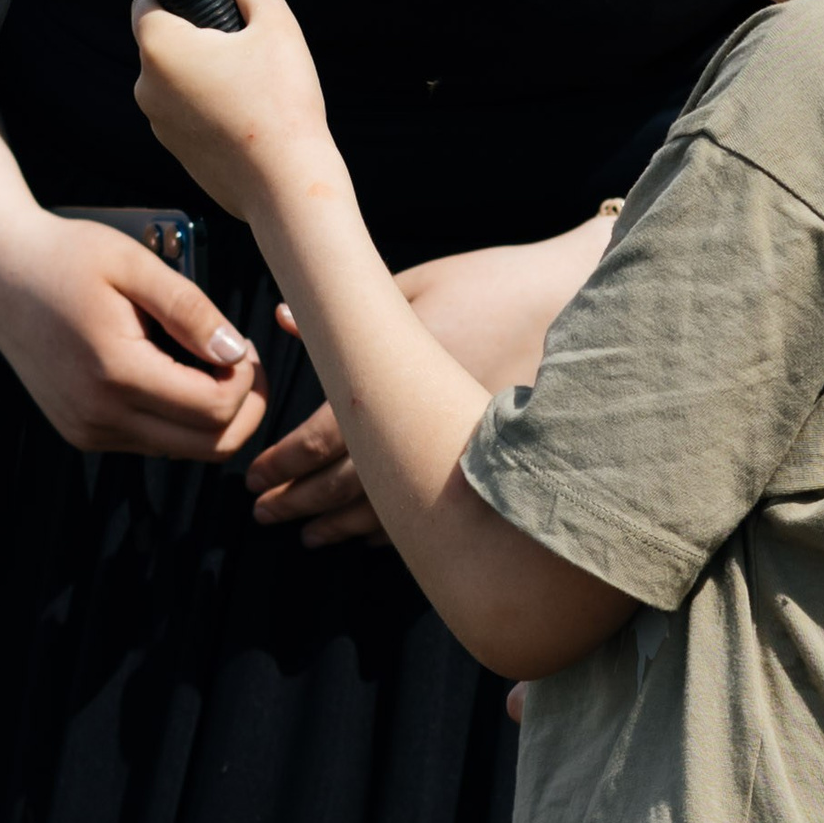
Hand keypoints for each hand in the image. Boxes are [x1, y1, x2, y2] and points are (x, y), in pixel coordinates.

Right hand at [0, 206, 268, 456]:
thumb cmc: (65, 258)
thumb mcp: (133, 264)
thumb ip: (189, 309)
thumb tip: (236, 353)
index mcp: (115, 372)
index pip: (214, 409)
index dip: (246, 381)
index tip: (244, 343)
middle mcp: (100, 416)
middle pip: (209, 446)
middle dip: (243, 408)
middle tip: (243, 361)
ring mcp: (88, 431)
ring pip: (183, 450)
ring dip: (212, 415)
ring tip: (206, 360)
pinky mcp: (82, 434)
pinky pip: (152, 441)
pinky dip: (177, 417)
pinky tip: (172, 371)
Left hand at [130, 0, 340, 227]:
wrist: (285, 185)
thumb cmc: (280, 104)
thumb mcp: (277, 22)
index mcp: (160, 48)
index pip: (147, 2)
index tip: (214, 6)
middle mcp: (147, 87)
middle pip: (165, 41)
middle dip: (199, 37)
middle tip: (246, 51)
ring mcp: (158, 125)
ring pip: (177, 80)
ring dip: (205, 74)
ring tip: (252, 89)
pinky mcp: (175, 153)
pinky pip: (187, 114)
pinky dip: (210, 109)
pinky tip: (247, 118)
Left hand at [248, 219, 623, 543]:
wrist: (568, 300)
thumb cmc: (485, 284)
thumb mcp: (411, 287)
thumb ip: (347, 316)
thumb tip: (284, 319)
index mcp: (397, 379)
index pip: (324, 438)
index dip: (285, 462)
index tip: (255, 477)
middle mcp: (424, 426)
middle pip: (348, 484)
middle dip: (300, 503)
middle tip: (264, 514)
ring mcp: (459, 453)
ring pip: (388, 511)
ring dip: (341, 526)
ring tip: (309, 537)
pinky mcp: (490, 466)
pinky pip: (434, 516)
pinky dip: (394, 531)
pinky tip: (370, 537)